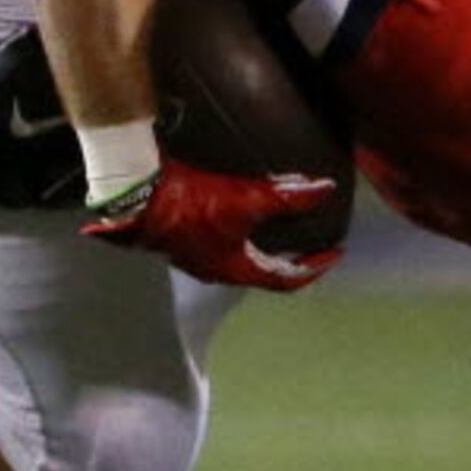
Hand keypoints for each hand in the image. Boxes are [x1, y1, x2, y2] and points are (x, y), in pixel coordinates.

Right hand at [82, 157, 341, 289]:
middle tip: (310, 239)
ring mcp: (197, 254)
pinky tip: (240, 206)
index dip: (314, 268)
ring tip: (279, 221)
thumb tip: (323, 190)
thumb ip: (287, 197)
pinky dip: (241, 228)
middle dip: (289, 256)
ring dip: (264, 242)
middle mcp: (217, 269)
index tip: (333, 254)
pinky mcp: (183, 235)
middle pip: (263, 270)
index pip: (286, 280)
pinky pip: (221, 239)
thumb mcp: (246, 199)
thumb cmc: (188, 207)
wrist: (137, 196)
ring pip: (241, 255)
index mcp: (236, 270)